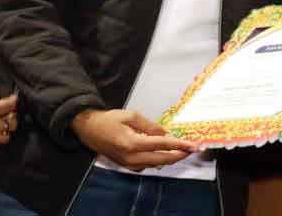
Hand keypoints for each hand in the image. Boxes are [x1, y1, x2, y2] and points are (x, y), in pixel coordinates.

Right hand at [71, 109, 197, 170]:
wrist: (89, 130)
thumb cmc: (108, 120)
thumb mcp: (131, 116)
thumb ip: (151, 126)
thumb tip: (166, 134)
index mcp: (132, 143)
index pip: (162, 145)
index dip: (180, 145)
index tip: (192, 145)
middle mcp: (131, 157)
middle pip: (162, 159)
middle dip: (179, 155)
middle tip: (192, 149)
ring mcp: (129, 164)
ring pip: (156, 164)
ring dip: (170, 158)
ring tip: (182, 150)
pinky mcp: (127, 166)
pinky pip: (147, 165)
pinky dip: (159, 159)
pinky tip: (166, 153)